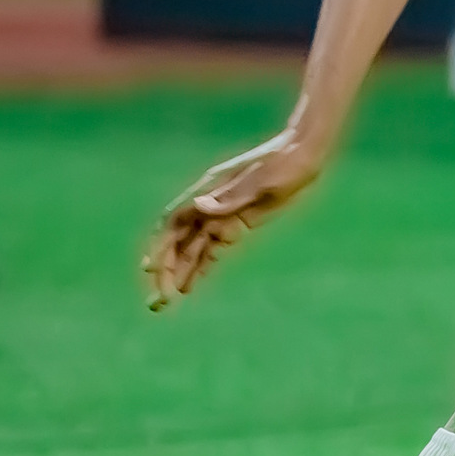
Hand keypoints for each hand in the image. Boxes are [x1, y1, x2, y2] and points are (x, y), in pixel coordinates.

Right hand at [144, 130, 328, 306]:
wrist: (303, 154)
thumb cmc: (285, 164)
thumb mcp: (263, 182)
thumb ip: (232, 198)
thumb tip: (199, 208)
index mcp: (210, 191)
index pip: (176, 222)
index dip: (161, 246)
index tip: (151, 269)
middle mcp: (210, 204)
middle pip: (179, 240)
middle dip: (166, 268)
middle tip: (158, 299)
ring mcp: (222, 215)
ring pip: (192, 248)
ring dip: (179, 272)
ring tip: (165, 301)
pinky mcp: (237, 224)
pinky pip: (212, 249)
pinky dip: (200, 267)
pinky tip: (190, 286)